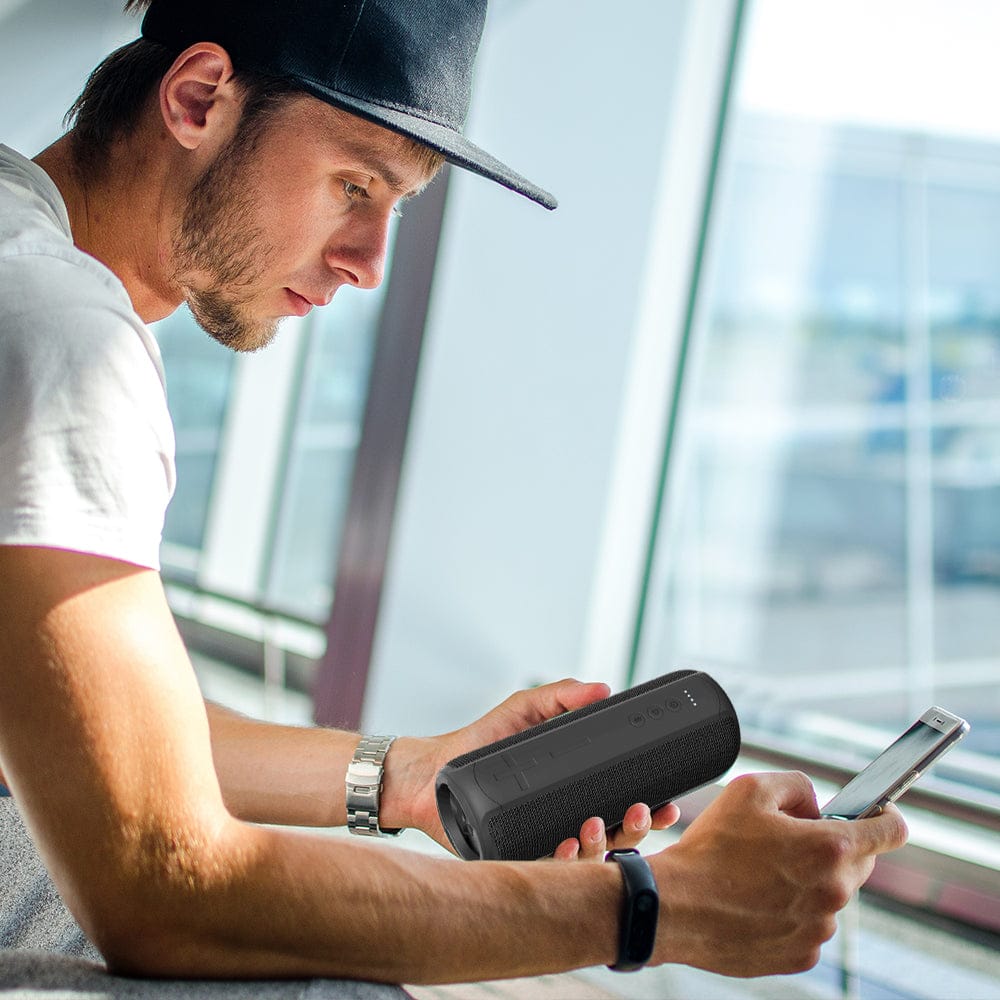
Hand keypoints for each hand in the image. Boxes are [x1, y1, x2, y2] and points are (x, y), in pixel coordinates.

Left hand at [391, 678, 677, 854]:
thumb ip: (560, 695)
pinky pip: (549, 872)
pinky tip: (566, 845)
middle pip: (617, 838)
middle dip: (637, 830)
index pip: (624, 807)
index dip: (652, 811)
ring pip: (590, 860)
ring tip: (594, 824)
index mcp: (574, 793)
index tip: (670, 804)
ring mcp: (542, 844)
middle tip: (638, 811)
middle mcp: (564, 822)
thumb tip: (604, 687)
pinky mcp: (517, 860)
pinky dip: (564, 862)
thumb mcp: (524, 710)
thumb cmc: (479, 741)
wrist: (432, 770)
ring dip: (602, 845)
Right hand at [648, 771, 907, 976]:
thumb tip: (815, 806)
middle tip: (786, 840)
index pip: (891, 830)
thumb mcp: (750, 788)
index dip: (886, 815)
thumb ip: (797, 785)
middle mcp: (833, 892)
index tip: (876, 813)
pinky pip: (811, 925)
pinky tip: (758, 900)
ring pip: (832, 894)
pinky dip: (793, 911)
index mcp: (828, 848)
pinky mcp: (802, 955)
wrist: (677, 906)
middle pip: (858, 862)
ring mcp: (820, 928)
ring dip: (810, 880)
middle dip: (832, 846)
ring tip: (761, 872)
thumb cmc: (710, 848)